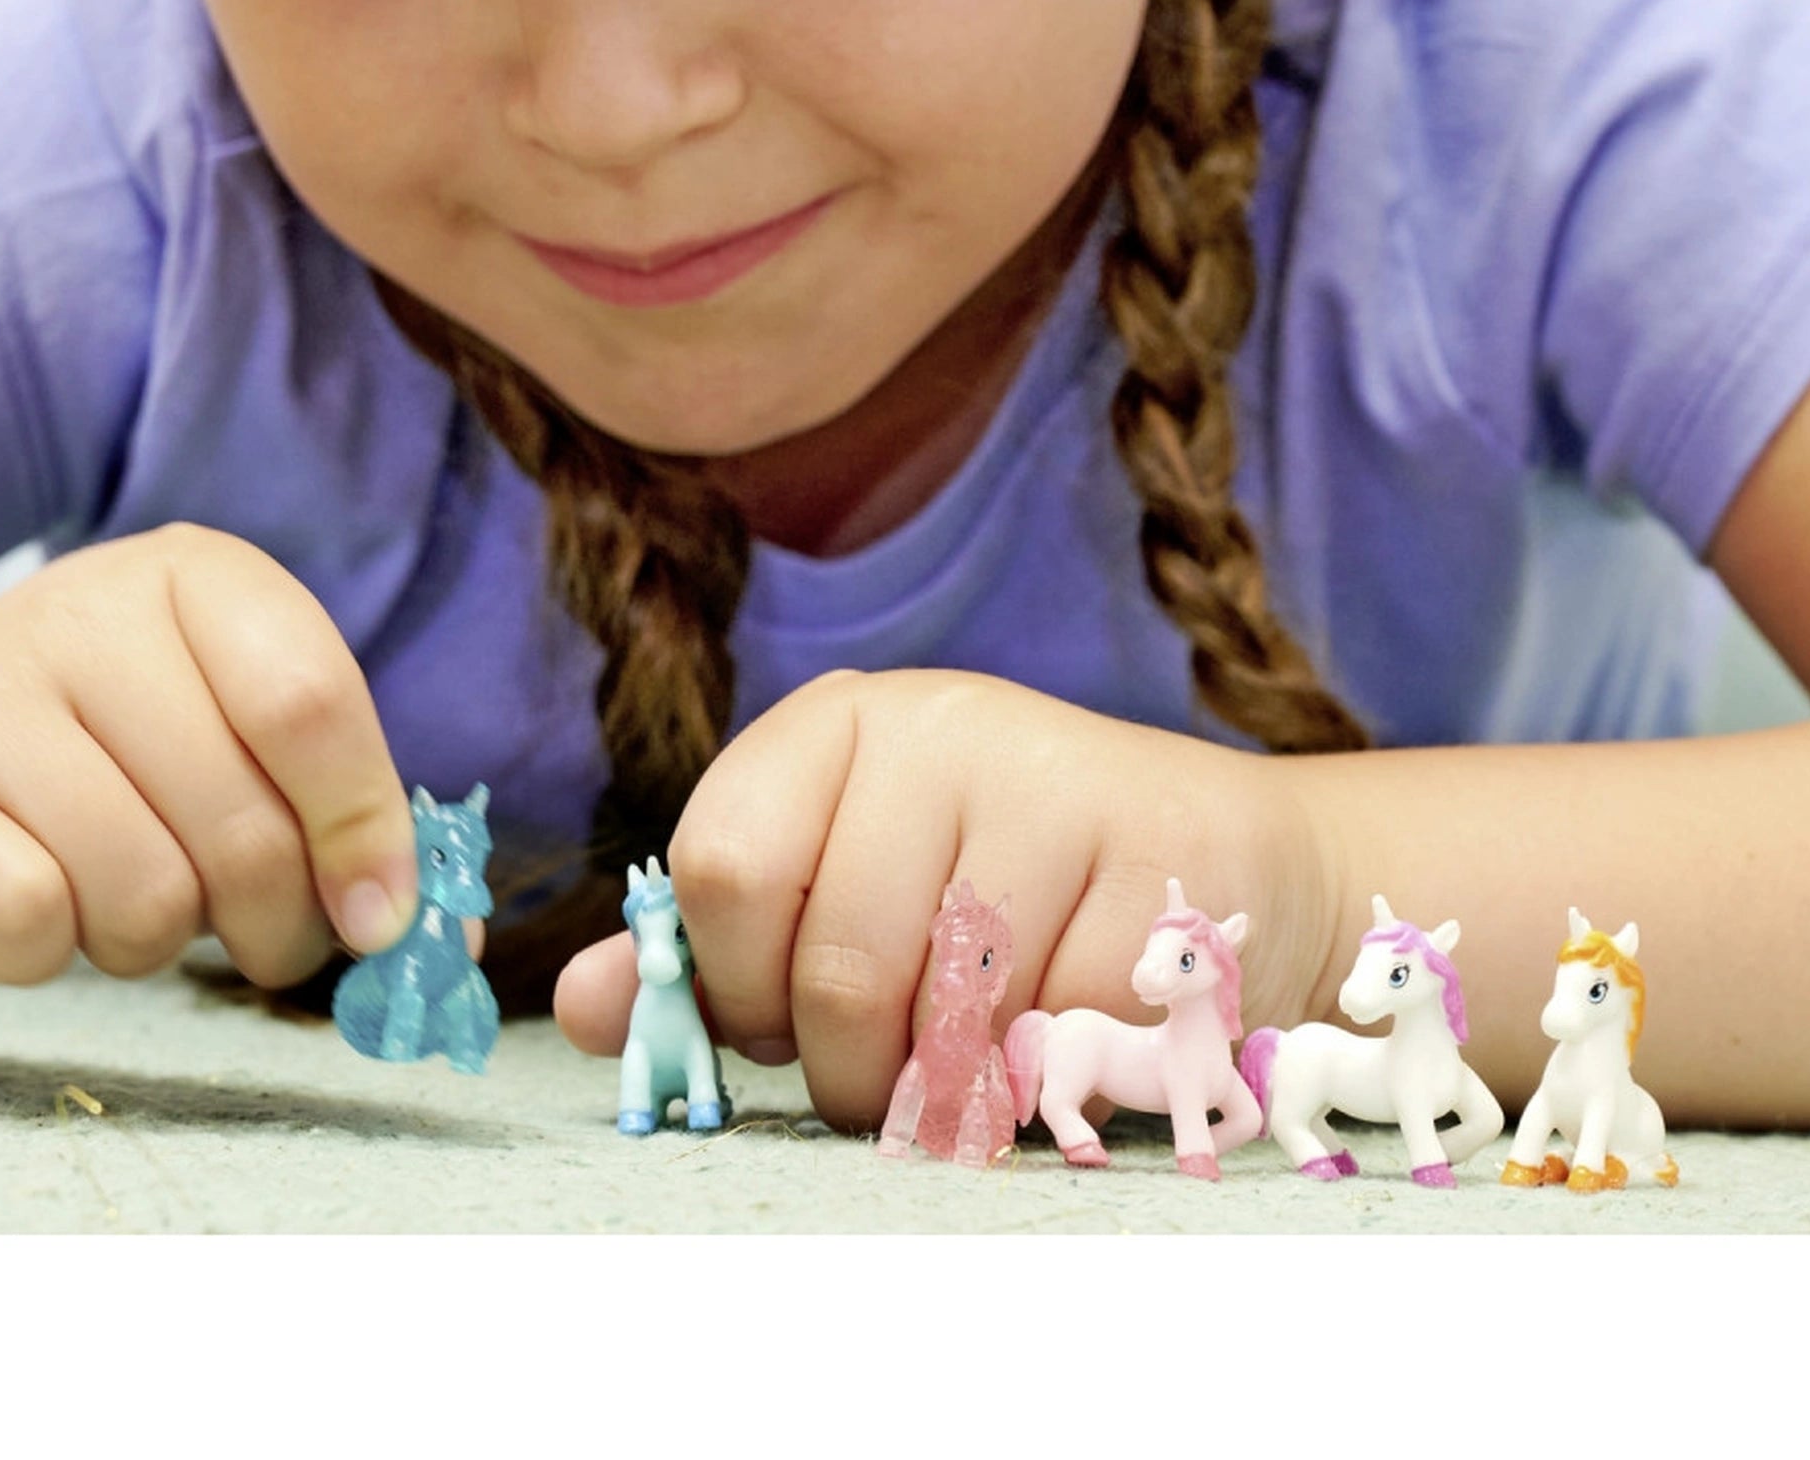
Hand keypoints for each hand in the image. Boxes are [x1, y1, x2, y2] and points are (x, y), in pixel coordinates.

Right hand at [0, 524, 415, 1001]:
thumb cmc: (96, 775)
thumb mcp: (230, 756)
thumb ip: (343, 826)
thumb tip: (454, 933)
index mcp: (195, 577)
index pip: (312, 702)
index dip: (362, 830)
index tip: (375, 920)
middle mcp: (84, 608)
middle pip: (241, 820)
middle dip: (268, 921)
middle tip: (245, 937)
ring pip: (140, 888)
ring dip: (146, 942)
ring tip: (111, 905)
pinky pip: (26, 916)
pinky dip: (41, 956)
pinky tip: (18, 915)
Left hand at [551, 667, 1334, 1129]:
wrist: (1221, 869)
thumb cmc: (1003, 896)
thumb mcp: (848, 894)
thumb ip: (715, 952)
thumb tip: (588, 1003)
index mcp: (836, 726)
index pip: (721, 867)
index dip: (737, 983)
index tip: (778, 1017)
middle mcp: (936, 724)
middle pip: (832, 967)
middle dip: (851, 1067)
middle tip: (893, 1065)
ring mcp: (1050, 781)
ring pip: (945, 1015)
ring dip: (955, 1086)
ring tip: (982, 1048)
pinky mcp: (1156, 857)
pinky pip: (1062, 1035)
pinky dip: (1058, 1075)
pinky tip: (1082, 1026)